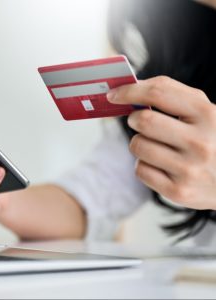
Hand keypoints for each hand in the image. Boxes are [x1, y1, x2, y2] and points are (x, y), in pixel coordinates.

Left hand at [107, 76, 215, 209]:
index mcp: (207, 114)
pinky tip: (161, 166)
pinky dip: (144, 164)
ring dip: (139, 143)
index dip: (129, 91)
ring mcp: (189, 169)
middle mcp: (200, 142)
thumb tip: (131, 87)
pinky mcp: (178, 191)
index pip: (158, 93)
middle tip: (138, 121)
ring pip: (138, 145)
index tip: (113, 94)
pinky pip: (140, 169)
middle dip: (134, 119)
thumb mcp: (203, 113)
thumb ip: (172, 96)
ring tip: (156, 146)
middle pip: (143, 121)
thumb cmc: (211, 140)